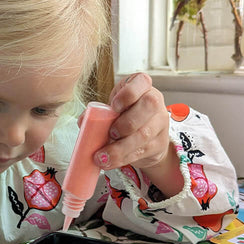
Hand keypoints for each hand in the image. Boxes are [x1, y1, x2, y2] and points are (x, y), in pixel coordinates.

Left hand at [95, 72, 183, 196]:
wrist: (143, 138)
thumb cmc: (124, 116)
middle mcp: (155, 101)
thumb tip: (83, 122)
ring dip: (120, 148)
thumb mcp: (112, 109)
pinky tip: (110, 163)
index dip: (128, 94)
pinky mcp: (159, 143)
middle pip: (148, 106)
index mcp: (142, 86)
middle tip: (110, 134)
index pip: (142, 81)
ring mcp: (160, 122)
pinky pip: (142, 152)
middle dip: (126, 122)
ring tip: (102, 156)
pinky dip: (122, 159)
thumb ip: (97, 113)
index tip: (113, 106)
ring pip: (144, 134)